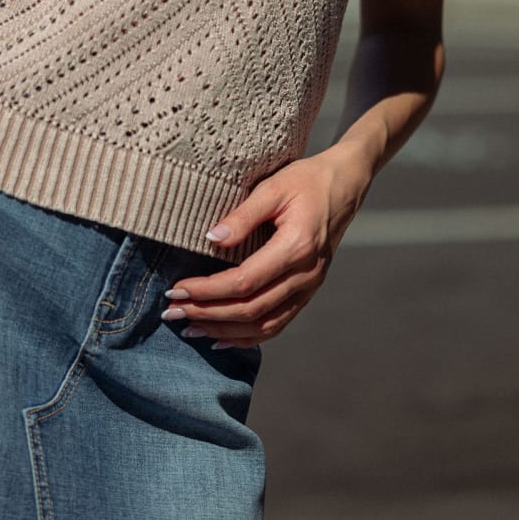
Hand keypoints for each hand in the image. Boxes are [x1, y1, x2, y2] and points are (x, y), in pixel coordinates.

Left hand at [160, 147, 371, 346]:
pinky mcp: (308, 291)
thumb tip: (211, 239)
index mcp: (296, 248)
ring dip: (225, 331)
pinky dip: (249, 337)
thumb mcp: (273, 187)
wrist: (345, 185)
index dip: (207, 291)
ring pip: (264, 324)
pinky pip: (278, 323)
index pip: (243, 282)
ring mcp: (310, 287)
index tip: (176, 290)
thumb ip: (242, 216)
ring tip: (190, 329)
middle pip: (251, 309)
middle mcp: (306, 275)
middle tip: (172, 312)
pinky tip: (223, 338)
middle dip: (208, 314)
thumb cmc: (307, 180)